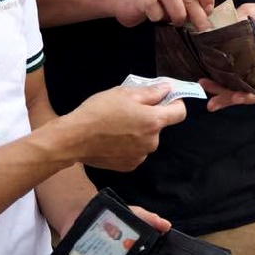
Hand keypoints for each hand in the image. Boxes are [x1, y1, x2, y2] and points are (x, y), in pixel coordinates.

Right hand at [62, 84, 189, 169]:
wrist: (74, 139)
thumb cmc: (98, 112)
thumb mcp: (124, 93)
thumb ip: (151, 92)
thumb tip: (167, 89)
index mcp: (153, 121)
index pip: (180, 113)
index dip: (175, 102)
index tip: (164, 98)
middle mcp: (152, 142)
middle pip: (159, 126)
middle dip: (149, 117)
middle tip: (129, 109)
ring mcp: (140, 156)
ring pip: (146, 139)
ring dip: (138, 132)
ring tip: (116, 125)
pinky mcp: (129, 165)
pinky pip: (136, 151)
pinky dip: (129, 145)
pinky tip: (112, 138)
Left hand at [199, 4, 254, 111]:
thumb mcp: (254, 12)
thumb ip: (241, 18)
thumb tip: (217, 27)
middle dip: (249, 95)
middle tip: (235, 97)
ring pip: (250, 94)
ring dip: (231, 99)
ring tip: (212, 103)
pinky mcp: (247, 78)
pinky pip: (238, 90)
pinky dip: (225, 96)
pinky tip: (211, 99)